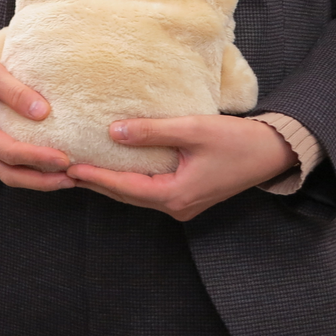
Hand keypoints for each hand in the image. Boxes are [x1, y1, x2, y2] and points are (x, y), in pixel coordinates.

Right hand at [0, 26, 73, 190]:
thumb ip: (14, 92)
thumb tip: (44, 113)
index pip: (9, 152)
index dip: (38, 158)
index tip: (65, 159)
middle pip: (9, 173)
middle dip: (41, 180)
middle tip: (72, 178)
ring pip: (7, 171)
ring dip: (36, 177)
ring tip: (66, 176)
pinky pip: (6, 160)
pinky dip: (28, 165)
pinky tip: (48, 162)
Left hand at [67, 115, 296, 220]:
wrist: (271, 153)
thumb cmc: (236, 141)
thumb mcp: (192, 130)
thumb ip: (152, 132)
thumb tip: (114, 132)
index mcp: (176, 195)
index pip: (125, 187)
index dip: (95, 177)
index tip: (69, 168)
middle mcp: (176, 205)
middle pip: (127, 194)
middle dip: (96, 182)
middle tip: (64, 170)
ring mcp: (183, 203)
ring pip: (137, 193)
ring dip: (111, 181)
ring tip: (83, 168)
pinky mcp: (188, 194)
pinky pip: (150, 188)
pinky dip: (129, 178)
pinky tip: (117, 165)